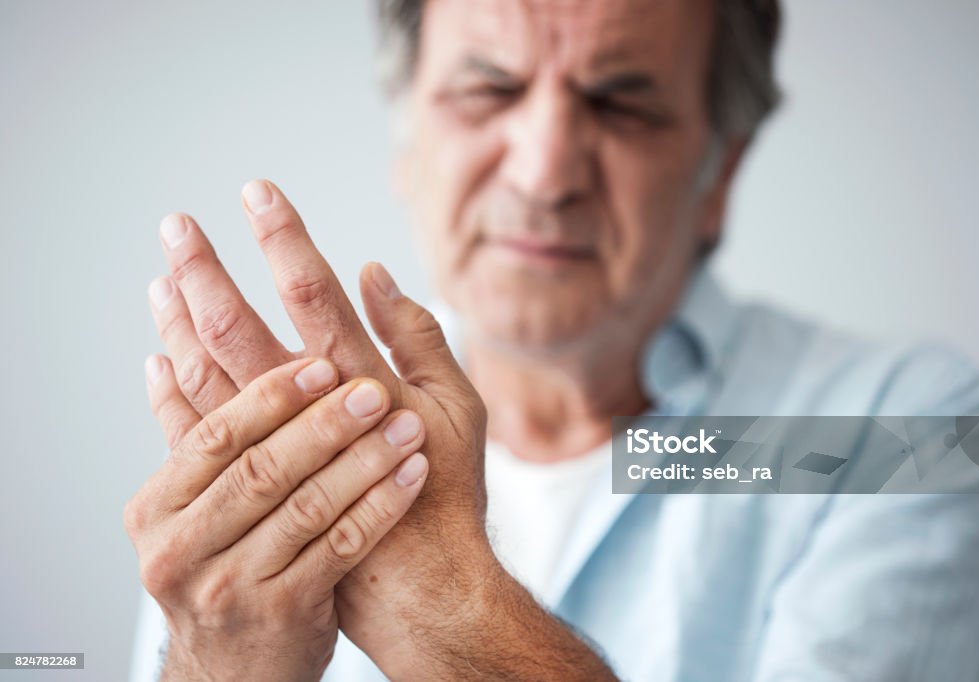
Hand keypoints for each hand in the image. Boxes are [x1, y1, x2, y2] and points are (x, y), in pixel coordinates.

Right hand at [124, 355, 428, 680]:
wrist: (233, 670)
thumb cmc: (221, 570)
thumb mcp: (187, 513)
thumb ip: (186, 440)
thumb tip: (165, 357)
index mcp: (156, 510)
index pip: (215, 436)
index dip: (272, 396)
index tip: (322, 363)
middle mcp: (183, 551)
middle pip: (262, 470)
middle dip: (325, 425)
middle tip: (373, 391)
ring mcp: (231, 587)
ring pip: (307, 508)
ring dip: (364, 460)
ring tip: (407, 427)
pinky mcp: (283, 613)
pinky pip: (341, 548)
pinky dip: (380, 506)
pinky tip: (411, 475)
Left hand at [147, 180, 613, 679]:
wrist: (419, 586)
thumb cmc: (446, 494)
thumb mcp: (459, 408)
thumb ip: (419, 338)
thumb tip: (374, 274)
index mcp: (363, 382)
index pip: (311, 293)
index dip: (283, 239)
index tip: (257, 193)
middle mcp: (308, 414)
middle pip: (237, 328)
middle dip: (204, 272)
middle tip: (177, 226)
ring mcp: (273, 454)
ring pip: (207, 376)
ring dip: (179, 323)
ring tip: (161, 278)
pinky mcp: (254, 489)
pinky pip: (196, 434)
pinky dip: (173, 393)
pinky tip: (159, 359)